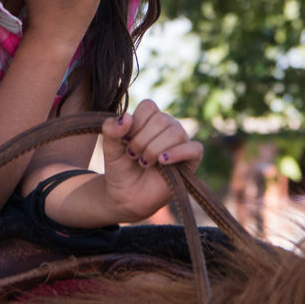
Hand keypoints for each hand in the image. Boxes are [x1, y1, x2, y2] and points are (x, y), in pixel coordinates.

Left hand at [100, 100, 202, 221]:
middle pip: (162, 119)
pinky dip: (179, 153)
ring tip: (144, 163)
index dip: (136, 123)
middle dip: (143, 140)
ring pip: (176, 133)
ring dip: (155, 149)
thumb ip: (111, 130)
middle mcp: (168, 127)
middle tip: (133, 156)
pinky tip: (163, 161)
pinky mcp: (190, 161)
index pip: (149, 106)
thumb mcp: (109, 148)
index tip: (126, 140)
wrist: (126, 197)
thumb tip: (126, 117)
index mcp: (150, 120)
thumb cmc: (120, 169)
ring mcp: (181, 143)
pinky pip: (195, 149)